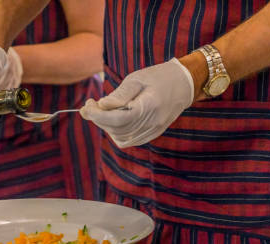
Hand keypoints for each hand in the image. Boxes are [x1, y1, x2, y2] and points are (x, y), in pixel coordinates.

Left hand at [79, 59, 193, 147]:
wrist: (183, 84)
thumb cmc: (158, 77)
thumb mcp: (137, 79)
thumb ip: (119, 95)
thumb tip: (101, 106)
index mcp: (149, 107)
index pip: (118, 119)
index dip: (98, 116)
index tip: (86, 107)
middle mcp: (151, 124)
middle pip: (116, 129)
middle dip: (98, 118)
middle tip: (89, 104)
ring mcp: (152, 132)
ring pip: (120, 137)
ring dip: (105, 126)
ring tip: (100, 109)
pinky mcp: (151, 135)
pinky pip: (127, 140)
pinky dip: (115, 132)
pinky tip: (112, 118)